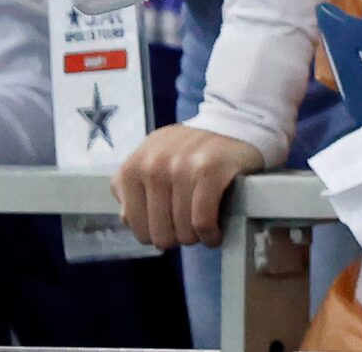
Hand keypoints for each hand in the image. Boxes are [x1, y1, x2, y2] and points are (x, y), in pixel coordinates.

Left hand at [111, 123, 262, 250]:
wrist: (234, 125)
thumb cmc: (191, 152)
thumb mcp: (153, 162)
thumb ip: (133, 190)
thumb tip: (127, 219)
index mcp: (134, 165)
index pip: (133, 223)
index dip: (153, 232)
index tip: (169, 227)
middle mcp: (154, 163)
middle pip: (158, 231)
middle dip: (177, 236)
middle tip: (189, 227)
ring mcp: (182, 164)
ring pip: (182, 229)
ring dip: (196, 236)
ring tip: (203, 227)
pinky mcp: (211, 169)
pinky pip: (202, 220)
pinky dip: (210, 234)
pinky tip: (214, 233)